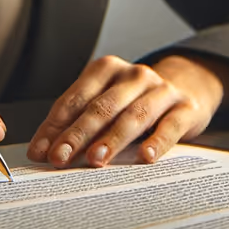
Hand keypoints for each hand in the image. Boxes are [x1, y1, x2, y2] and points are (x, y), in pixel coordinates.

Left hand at [26, 54, 226, 168]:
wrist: (188, 88)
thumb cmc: (135, 101)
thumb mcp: (105, 103)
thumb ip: (76, 122)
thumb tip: (43, 150)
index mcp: (106, 69)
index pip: (75, 98)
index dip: (55, 125)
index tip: (40, 150)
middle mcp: (134, 76)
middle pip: (101, 107)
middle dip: (77, 134)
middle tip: (60, 157)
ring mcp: (162, 90)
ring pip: (134, 115)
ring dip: (112, 138)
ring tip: (95, 158)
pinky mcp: (186, 108)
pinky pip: (171, 125)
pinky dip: (158, 141)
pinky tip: (146, 156)